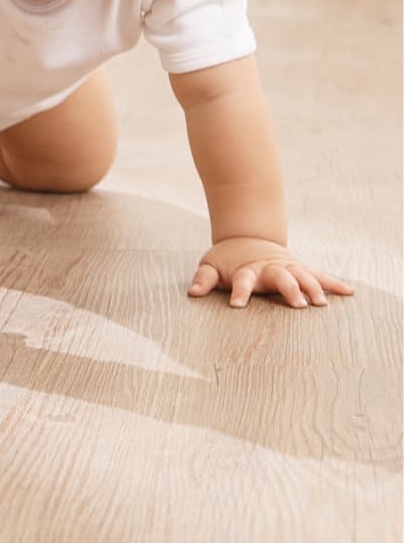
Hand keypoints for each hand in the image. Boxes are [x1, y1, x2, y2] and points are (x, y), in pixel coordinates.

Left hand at [188, 236, 355, 307]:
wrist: (247, 237)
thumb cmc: (227, 259)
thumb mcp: (210, 265)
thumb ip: (203, 279)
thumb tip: (192, 293)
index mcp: (246, 271)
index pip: (242, 282)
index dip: (238, 292)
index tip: (237, 305)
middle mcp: (269, 269)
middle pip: (280, 278)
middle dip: (289, 290)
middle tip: (299, 305)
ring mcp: (286, 268)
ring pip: (303, 276)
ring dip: (313, 288)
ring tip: (321, 303)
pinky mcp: (298, 269)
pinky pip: (319, 275)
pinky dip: (333, 283)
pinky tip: (349, 292)